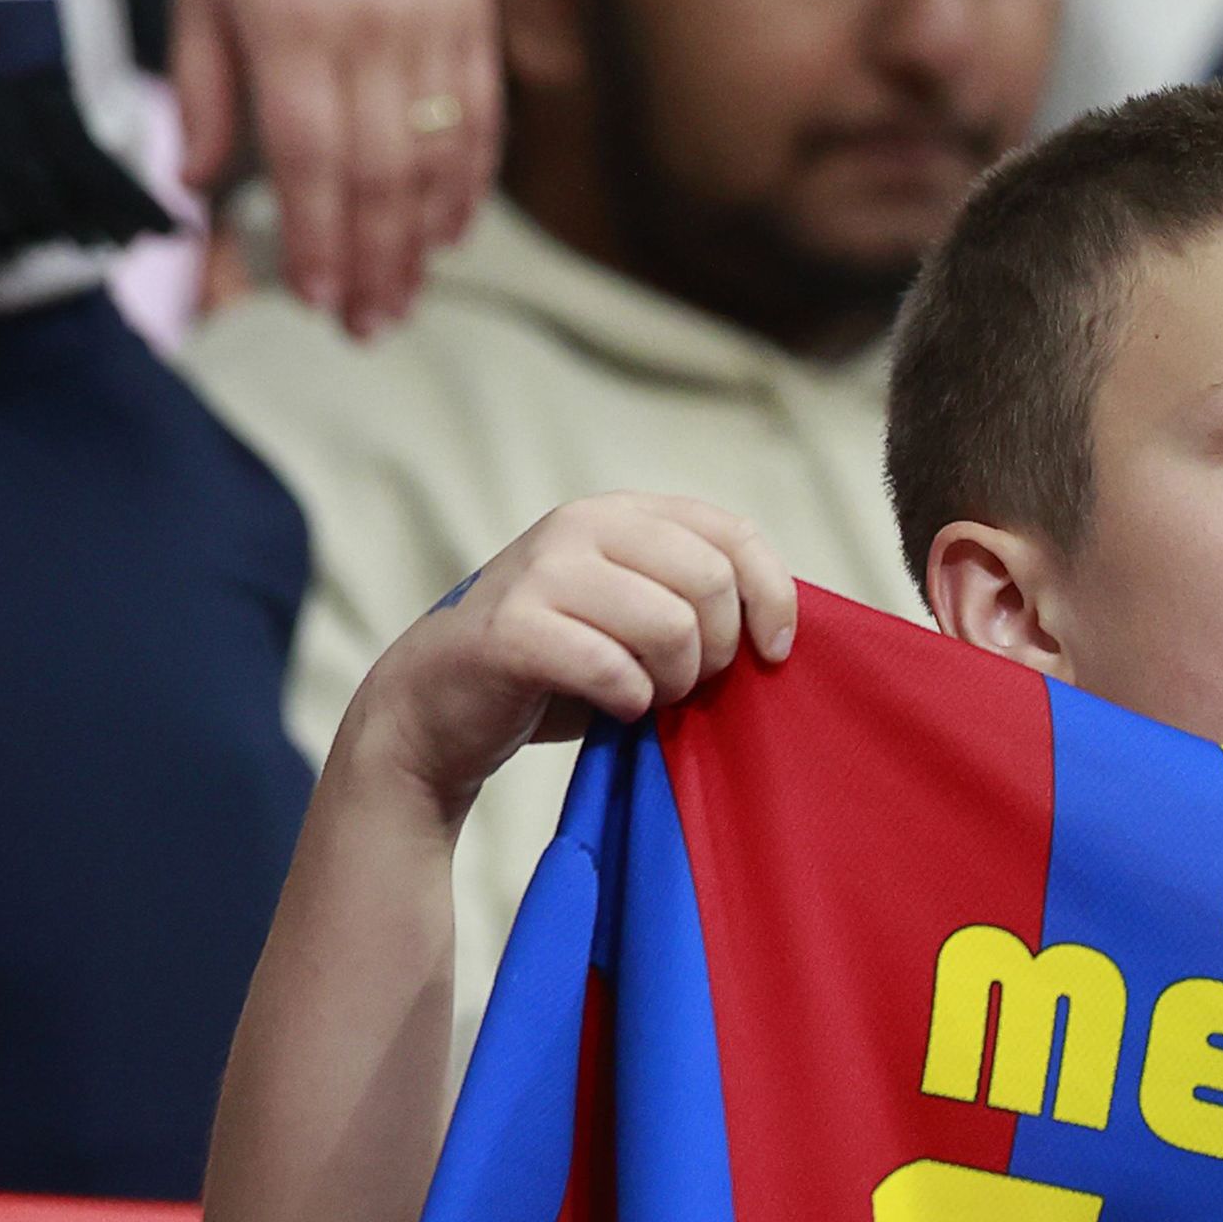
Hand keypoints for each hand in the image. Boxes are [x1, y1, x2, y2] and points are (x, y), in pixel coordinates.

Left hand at [176, 0, 498, 337]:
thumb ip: (203, 88)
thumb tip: (198, 184)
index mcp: (293, 26)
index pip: (312, 157)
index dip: (317, 238)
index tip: (314, 298)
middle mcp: (371, 35)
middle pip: (380, 176)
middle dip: (372, 263)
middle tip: (365, 326)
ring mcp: (433, 31)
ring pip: (438, 160)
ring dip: (421, 243)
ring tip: (403, 299)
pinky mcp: (475, 25)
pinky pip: (481, 123)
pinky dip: (467, 188)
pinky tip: (448, 234)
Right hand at [334, 496, 796, 819]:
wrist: (439, 706)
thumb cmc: (558, 666)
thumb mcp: (634, 611)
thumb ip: (694, 596)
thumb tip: (783, 625)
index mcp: (622, 514)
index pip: (734, 533)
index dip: (772, 596)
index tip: (773, 653)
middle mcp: (581, 525)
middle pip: (710, 582)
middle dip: (717, 651)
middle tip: (686, 683)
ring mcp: (541, 571)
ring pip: (670, 626)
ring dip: (674, 681)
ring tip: (646, 693)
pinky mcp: (512, 629)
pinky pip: (615, 670)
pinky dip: (629, 702)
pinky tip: (614, 707)